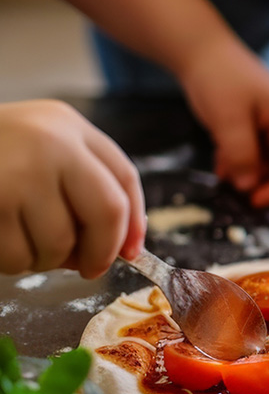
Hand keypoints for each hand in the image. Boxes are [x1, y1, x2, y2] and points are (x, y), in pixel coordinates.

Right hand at [0, 100, 144, 277]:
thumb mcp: (47, 143)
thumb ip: (90, 182)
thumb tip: (126, 245)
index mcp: (68, 127)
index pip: (123, 183)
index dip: (131, 227)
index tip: (129, 252)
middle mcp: (48, 144)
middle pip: (104, 215)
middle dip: (100, 252)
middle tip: (88, 267)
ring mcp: (14, 174)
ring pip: (57, 243)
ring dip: (46, 259)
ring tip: (26, 243)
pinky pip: (15, 255)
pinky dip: (12, 261)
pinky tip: (1, 240)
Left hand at [178, 36, 268, 206]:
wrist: (203, 52)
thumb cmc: (218, 78)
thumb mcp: (227, 119)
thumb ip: (241, 154)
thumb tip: (249, 187)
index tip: (253, 201)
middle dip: (266, 184)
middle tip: (236, 187)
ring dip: (251, 175)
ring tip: (224, 168)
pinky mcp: (268, 128)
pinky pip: (263, 157)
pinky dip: (245, 165)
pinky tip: (224, 161)